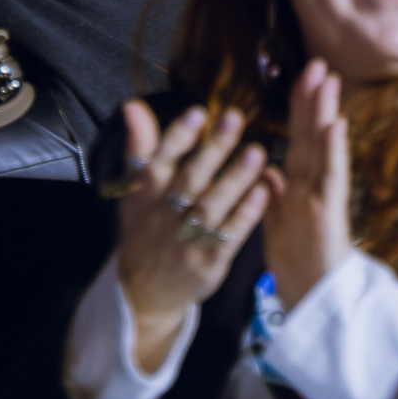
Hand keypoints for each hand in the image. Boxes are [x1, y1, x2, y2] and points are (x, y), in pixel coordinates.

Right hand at [111, 100, 271, 371]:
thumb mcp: (134, 191)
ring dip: (235, 179)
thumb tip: (133, 106)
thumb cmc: (146, 230)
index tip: (199, 112)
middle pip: (190, 180)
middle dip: (213, 149)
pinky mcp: (209, 263)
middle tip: (236, 118)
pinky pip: (230, 236)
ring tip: (257, 151)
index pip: (159, 161)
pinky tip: (264, 191)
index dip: (178, 137)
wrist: (145, 292)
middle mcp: (165, 216)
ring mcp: (187, 241)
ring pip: (212, 206)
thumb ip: (140, 147)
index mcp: (146, 194)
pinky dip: (246, 214)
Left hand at [260, 60, 353, 308]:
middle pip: (311, 135)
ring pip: (322, 148)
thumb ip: (274, 197)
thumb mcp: (278, 226)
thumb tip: (269, 171)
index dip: (300, 108)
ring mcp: (321, 197)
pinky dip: (334, 151)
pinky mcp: (328, 213)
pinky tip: (336, 125)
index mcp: (297, 186)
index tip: (302, 76)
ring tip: (328, 81)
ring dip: (325, 113)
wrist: (313, 300)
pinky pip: (330, 177)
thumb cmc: (298, 264)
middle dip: (314, 99)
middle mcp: (311, 186)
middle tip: (319, 63)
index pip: (298, 139)